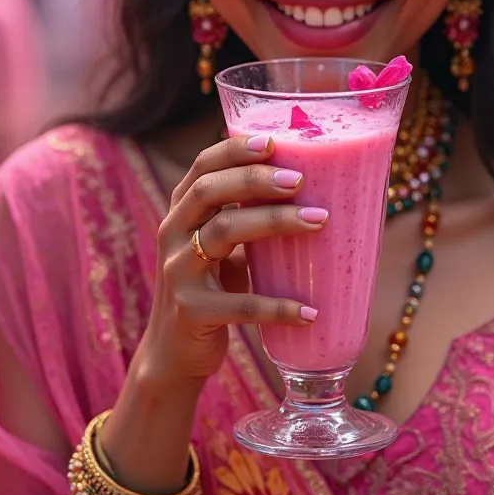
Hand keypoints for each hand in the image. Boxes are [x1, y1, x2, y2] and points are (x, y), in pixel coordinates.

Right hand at [137, 134, 326, 390]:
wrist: (174, 352)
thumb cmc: (213, 287)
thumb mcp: (222, 246)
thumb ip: (247, 217)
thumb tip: (317, 188)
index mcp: (182, 212)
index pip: (202, 166)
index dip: (234, 150)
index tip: (273, 141)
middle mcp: (173, 234)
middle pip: (208, 191)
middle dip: (255, 179)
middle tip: (301, 180)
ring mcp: (178, 272)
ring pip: (223, 233)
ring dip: (275, 222)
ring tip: (320, 222)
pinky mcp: (190, 312)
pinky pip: (239, 305)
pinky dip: (277, 306)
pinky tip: (310, 311)